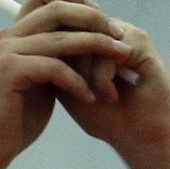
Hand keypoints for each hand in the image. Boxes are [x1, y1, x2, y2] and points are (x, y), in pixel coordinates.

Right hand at [0, 0, 134, 168]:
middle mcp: (8, 35)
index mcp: (15, 32)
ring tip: (119, 60)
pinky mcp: (9, 71)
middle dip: (94, 20)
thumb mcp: (42, 77)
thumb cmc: (18, 115)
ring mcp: (6, 51)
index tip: (102, 18)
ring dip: (96, 47)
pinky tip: (90, 97)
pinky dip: (77, 81)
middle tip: (119, 37)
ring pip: (61, 38)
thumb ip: (56, 54)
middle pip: (57, 9)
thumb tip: (87, 35)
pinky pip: (55, 68)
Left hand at [57, 13, 169, 168]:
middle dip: (70, 66)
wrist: (138, 138)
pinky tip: (109, 97)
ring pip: (87, 41)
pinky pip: (107, 51)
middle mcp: (106, 33)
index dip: (54, 58)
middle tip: (82, 93)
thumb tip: (30, 48)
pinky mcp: (140, 43)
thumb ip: (52, 65)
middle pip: (70, 32)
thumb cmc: (105, 118)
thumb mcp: (69, 90)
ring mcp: (123, 35)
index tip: (61, 89)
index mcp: (90, 41)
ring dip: (86, 74)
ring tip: (96, 97)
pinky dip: (102, 78)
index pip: (59, 31)